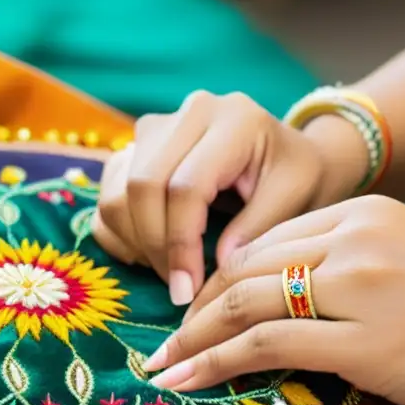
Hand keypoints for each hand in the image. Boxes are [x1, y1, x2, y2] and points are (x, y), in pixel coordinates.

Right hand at [92, 91, 369, 305]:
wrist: (288, 155)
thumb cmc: (298, 177)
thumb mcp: (296, 198)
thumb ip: (258, 230)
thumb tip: (216, 269)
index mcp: (232, 119)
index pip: (186, 186)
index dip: (181, 245)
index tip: (188, 291)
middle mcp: (186, 113)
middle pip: (142, 186)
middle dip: (156, 248)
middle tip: (179, 290)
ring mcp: (156, 128)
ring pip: (116, 191)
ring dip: (136, 242)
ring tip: (171, 272)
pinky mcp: (136, 148)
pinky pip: (106, 194)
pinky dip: (120, 233)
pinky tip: (152, 255)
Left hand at [142, 195, 404, 404]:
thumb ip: (363, 266)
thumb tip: (309, 298)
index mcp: (370, 212)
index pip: (271, 240)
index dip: (222, 277)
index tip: (197, 310)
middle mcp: (357, 239)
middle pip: (245, 267)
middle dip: (194, 307)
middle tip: (164, 342)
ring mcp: (359, 290)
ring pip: (244, 303)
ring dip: (191, 338)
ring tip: (160, 367)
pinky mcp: (365, 345)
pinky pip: (265, 347)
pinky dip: (213, 364)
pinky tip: (184, 380)